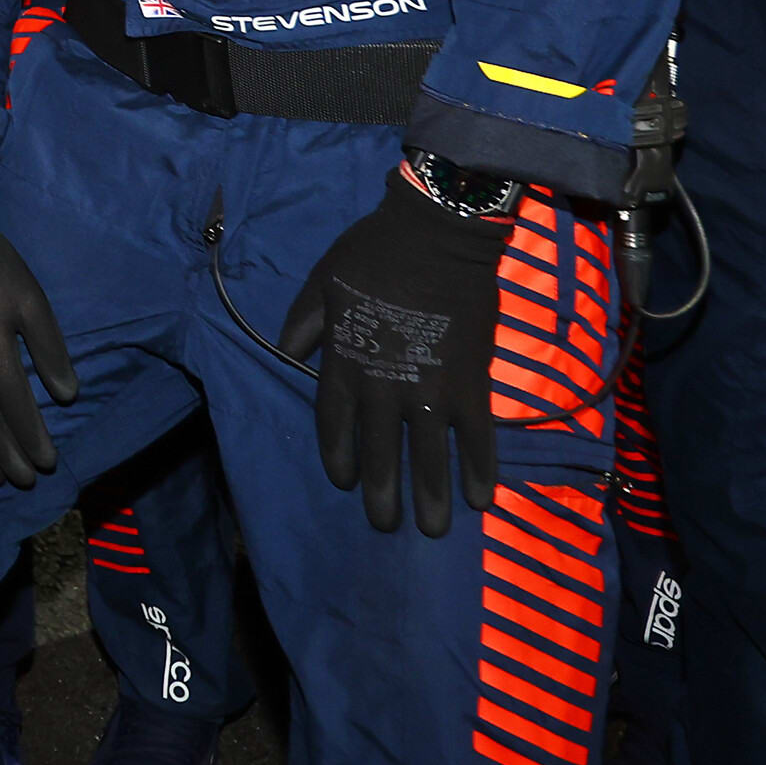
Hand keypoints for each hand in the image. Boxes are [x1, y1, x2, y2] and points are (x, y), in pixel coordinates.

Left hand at [280, 161, 517, 535]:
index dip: (338, 456)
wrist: (436, 235)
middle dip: (381, 493)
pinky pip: (477, 437)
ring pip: (428, 456)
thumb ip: (303, 324)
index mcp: (344, 363)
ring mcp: (430, 389)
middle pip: (379, 451)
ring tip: (431, 529)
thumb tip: (285, 355)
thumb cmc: (372, 253)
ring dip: (429, 496)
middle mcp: (383, 386)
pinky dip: (480, 469)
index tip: (343, 482)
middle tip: (384, 525)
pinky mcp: (471, 384)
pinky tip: (481, 498)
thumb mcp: (320, 283)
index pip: (333, 424)